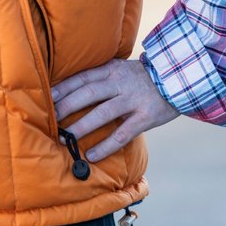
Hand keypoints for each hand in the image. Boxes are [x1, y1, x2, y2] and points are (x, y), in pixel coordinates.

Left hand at [52, 59, 180, 162]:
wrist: (180, 79)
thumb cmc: (144, 78)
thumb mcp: (122, 70)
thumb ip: (101, 78)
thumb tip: (71, 90)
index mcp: (112, 70)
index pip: (81, 78)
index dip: (62, 88)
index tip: (45, 98)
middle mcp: (120, 83)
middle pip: (87, 94)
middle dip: (65, 107)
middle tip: (49, 121)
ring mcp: (133, 100)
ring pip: (102, 114)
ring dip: (81, 127)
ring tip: (65, 140)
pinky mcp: (145, 117)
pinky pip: (122, 134)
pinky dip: (106, 146)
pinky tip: (92, 156)